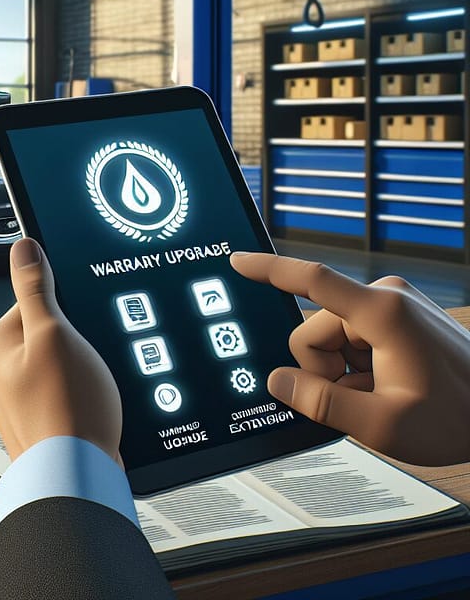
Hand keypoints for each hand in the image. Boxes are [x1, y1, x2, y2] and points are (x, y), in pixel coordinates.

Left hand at [0, 238, 122, 463]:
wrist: (77, 477)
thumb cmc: (67, 410)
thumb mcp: (54, 333)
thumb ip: (35, 288)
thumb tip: (23, 247)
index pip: (33, 302)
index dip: (65, 311)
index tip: (79, 329)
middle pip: (47, 332)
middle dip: (72, 342)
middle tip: (87, 362)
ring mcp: (16, 398)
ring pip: (57, 362)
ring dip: (77, 370)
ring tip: (88, 388)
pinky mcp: (36, 419)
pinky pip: (60, 391)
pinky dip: (75, 394)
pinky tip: (87, 406)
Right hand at [230, 252, 469, 465]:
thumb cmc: (460, 417)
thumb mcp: (383, 425)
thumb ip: (322, 404)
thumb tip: (279, 382)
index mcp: (382, 313)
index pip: (312, 281)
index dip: (269, 270)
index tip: (238, 260)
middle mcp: (385, 297)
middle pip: (315, 330)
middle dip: (325, 369)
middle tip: (362, 398)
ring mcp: (391, 304)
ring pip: (331, 337)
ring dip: (344, 372)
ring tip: (381, 395)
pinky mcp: (395, 315)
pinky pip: (352, 337)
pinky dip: (358, 366)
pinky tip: (386, 385)